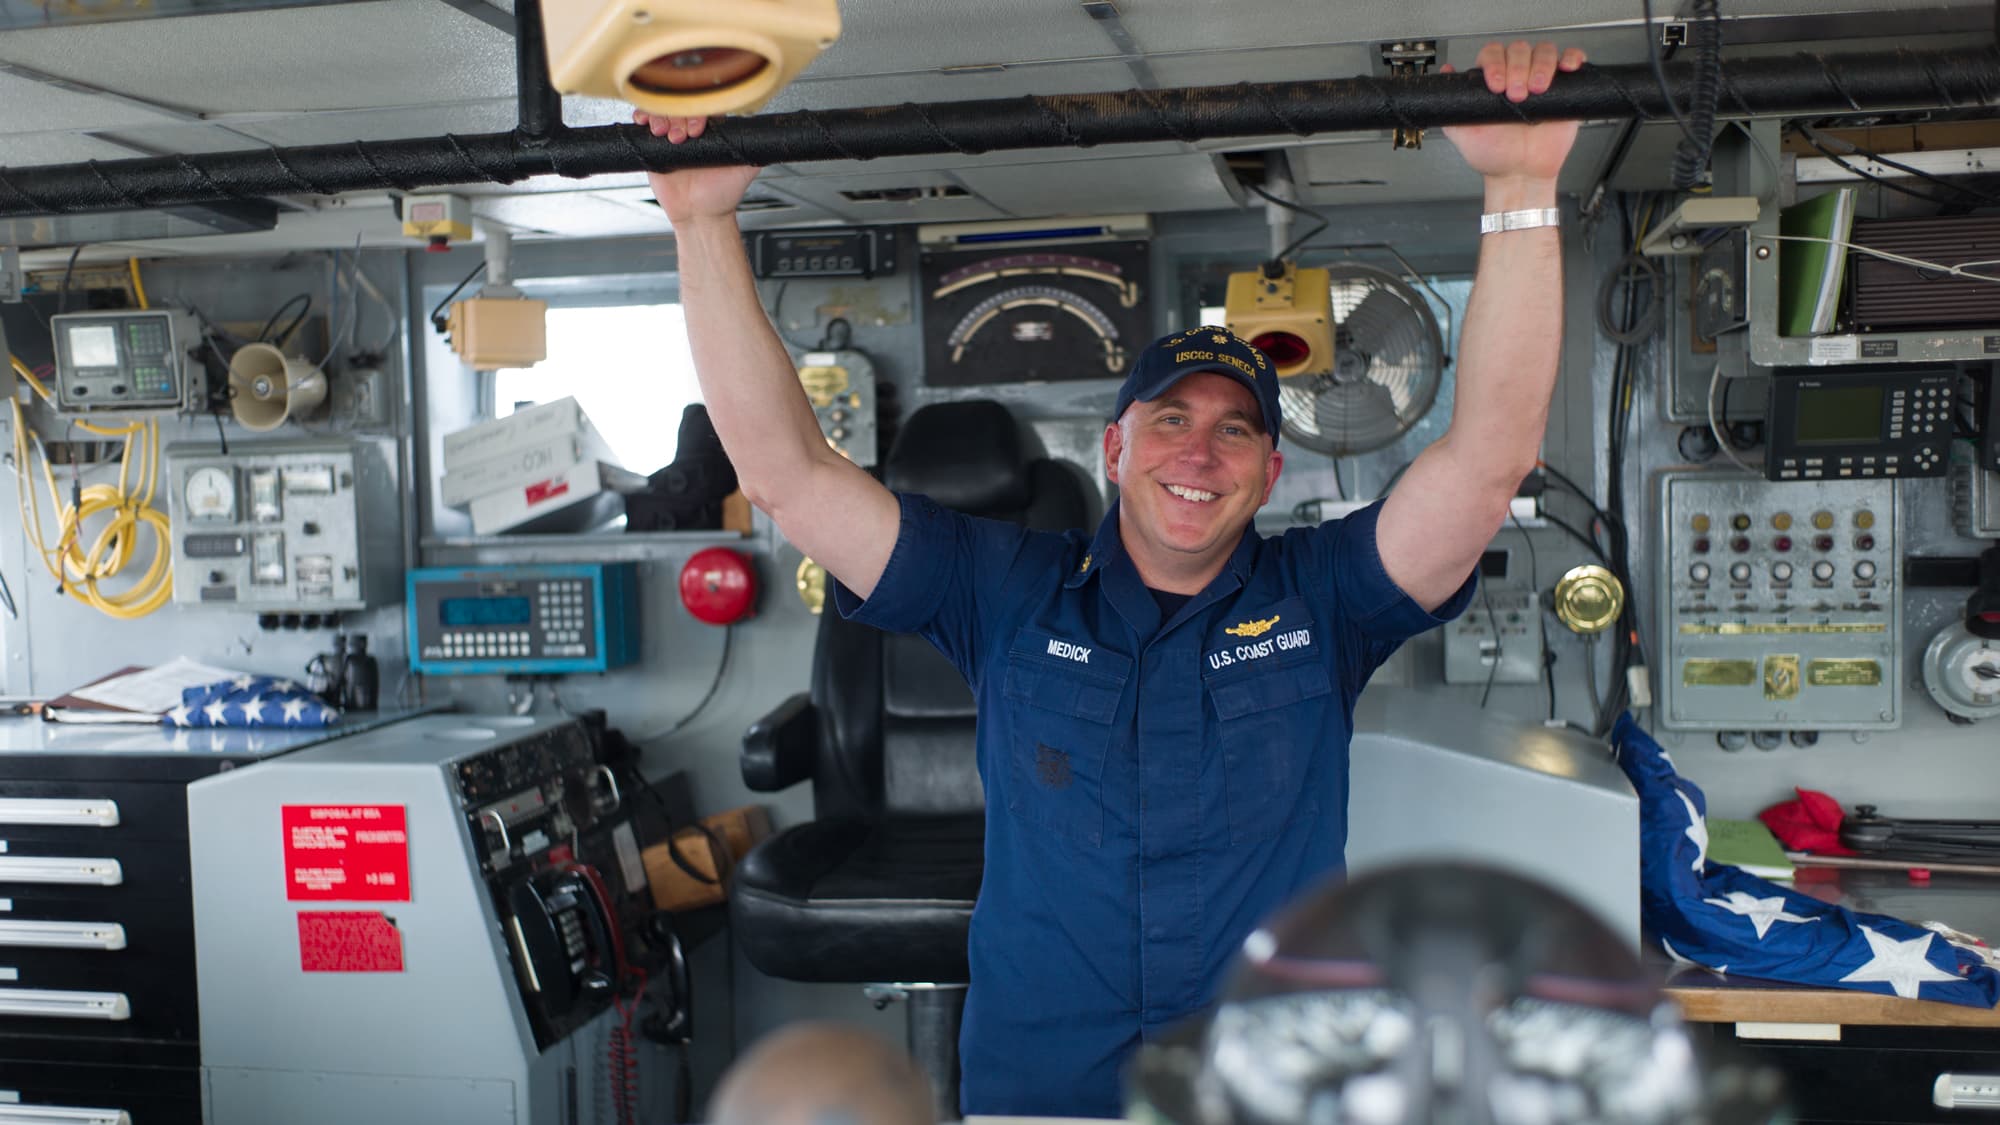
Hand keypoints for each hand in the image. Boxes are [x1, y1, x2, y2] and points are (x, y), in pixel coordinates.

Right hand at [634, 112, 761, 225]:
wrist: (699, 216)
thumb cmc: (722, 195)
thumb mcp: (744, 170)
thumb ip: (754, 151)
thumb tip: (767, 135)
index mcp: (712, 130)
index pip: (704, 107)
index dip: (698, 113)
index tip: (697, 129)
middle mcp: (691, 129)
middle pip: (681, 107)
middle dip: (678, 118)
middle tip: (681, 137)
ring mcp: (671, 135)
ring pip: (663, 111)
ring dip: (661, 117)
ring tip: (665, 135)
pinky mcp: (653, 145)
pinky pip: (646, 124)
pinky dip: (643, 117)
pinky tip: (645, 122)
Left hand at [1440, 42, 1586, 185]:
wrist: (1520, 175)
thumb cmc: (1494, 155)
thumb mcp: (1463, 133)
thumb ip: (1451, 106)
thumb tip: (1445, 72)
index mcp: (1493, 80)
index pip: (1492, 54)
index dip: (1494, 64)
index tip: (1496, 86)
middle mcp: (1517, 75)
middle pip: (1520, 50)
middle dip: (1517, 68)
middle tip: (1516, 95)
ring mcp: (1541, 79)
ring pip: (1544, 51)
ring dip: (1542, 65)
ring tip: (1537, 89)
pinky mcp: (1565, 88)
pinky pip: (1572, 60)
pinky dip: (1572, 57)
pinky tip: (1566, 68)